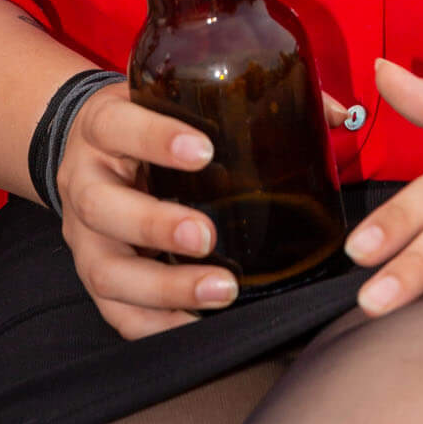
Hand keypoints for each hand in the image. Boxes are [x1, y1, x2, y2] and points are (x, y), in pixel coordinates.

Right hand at [57, 83, 350, 338]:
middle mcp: (84, 180)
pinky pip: (114, 312)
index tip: (203, 151)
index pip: (118, 125)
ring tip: (219, 291)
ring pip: (106, 271)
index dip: (154, 138)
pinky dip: (154, 326)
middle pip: (102, 207)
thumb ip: (253, 100)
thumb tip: (340, 115)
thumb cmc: (148, 121)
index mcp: (103, 124)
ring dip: (162, 287)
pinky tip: (196, 327)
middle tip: (207, 237)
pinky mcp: (92, 275)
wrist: (88, 148)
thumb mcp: (175, 96)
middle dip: (155, 226)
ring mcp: (82, 235)